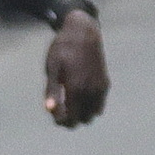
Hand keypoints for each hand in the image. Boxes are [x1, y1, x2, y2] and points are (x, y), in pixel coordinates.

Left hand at [42, 10, 106, 127]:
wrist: (84, 33)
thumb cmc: (63, 50)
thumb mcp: (52, 68)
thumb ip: (52, 90)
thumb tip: (50, 110)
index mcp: (76, 87)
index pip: (70, 117)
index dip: (61, 121)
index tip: (54, 118)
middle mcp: (91, 90)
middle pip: (82, 119)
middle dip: (71, 120)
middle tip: (60, 112)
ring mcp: (100, 87)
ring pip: (93, 114)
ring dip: (82, 115)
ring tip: (69, 106)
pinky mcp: (105, 83)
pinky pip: (99, 105)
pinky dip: (90, 107)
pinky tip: (80, 100)